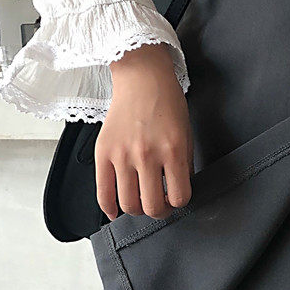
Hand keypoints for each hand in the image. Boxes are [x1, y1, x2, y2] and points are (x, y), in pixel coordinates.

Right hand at [96, 43, 193, 220]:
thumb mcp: (186, 135)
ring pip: (128, 204)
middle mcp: (147, 155)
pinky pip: (103, 194)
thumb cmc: (166, 104)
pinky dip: (109, 209)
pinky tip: (116, 210)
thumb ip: (183, 166)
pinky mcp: (103, 153)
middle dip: (159, 211)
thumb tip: (177, 193)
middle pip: (152, 206)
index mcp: (173, 151)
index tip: (175, 197)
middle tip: (159, 203)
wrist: (142, 79)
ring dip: (137, 209)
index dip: (179, 202)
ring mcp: (122, 155)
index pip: (179, 197)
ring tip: (141, 200)